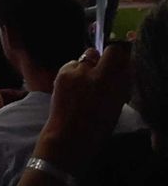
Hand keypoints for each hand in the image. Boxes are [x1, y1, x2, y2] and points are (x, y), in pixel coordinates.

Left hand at [40, 41, 133, 163]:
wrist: (70, 134)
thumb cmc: (98, 125)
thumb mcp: (117, 104)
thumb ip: (119, 83)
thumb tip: (122, 67)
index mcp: (112, 82)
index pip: (115, 52)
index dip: (116, 57)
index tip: (117, 64)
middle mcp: (94, 73)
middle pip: (98, 51)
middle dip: (101, 58)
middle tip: (101, 71)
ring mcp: (75, 72)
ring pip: (84, 57)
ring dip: (87, 65)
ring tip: (85, 82)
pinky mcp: (62, 73)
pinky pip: (72, 64)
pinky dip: (74, 71)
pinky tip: (73, 86)